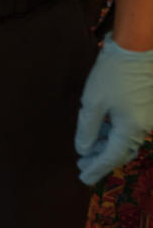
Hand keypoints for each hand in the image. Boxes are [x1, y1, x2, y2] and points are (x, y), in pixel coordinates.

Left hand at [75, 32, 152, 184]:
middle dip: (101, 161)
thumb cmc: (112, 74)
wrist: (138, 49)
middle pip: (121, 152)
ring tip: (88, 154)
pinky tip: (100, 135)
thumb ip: (87, 129)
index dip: (96, 168)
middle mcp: (143, 127)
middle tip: (82, 169)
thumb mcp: (93, 102)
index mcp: (131, 129)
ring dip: (107, 148)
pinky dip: (113, 135)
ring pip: (125, 141)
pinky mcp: (144, 107)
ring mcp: (146, 118)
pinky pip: (128, 129)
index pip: (111, 156)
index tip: (83, 179)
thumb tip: (84, 150)